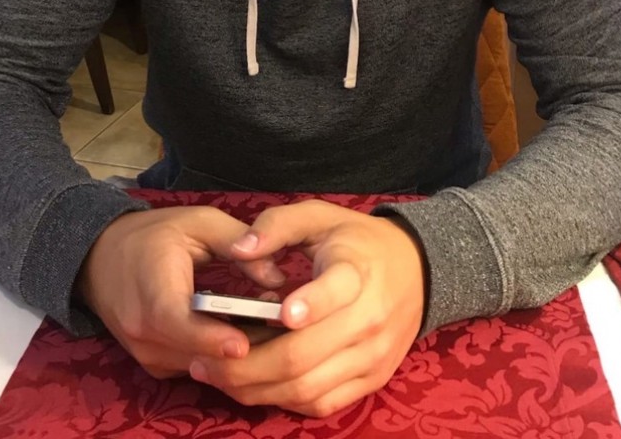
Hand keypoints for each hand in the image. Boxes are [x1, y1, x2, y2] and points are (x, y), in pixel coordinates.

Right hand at [75, 206, 284, 377]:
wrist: (100, 257)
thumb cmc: (153, 235)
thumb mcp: (197, 222)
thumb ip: (237, 242)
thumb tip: (277, 275)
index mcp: (152, 294)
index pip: (179, 325)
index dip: (212, 338)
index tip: (244, 343)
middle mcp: (144, 333)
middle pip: (196, 353)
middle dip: (240, 345)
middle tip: (280, 326)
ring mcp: (146, 354)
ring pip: (198, 366)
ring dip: (231, 353)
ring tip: (266, 324)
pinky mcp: (153, 364)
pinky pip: (192, 367)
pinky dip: (216, 356)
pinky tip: (241, 332)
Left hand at [187, 199, 426, 416]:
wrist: (418, 270)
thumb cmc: (357, 240)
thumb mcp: (320, 216)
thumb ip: (277, 225)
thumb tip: (239, 249)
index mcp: (357, 273)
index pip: (334, 293)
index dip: (308, 305)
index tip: (279, 313)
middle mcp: (368, 321)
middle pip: (302, 355)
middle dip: (245, 363)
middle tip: (202, 359)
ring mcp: (372, 357)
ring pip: (306, 388)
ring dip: (255, 388)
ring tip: (215, 374)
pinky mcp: (371, 381)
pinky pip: (321, 403)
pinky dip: (283, 399)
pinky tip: (253, 385)